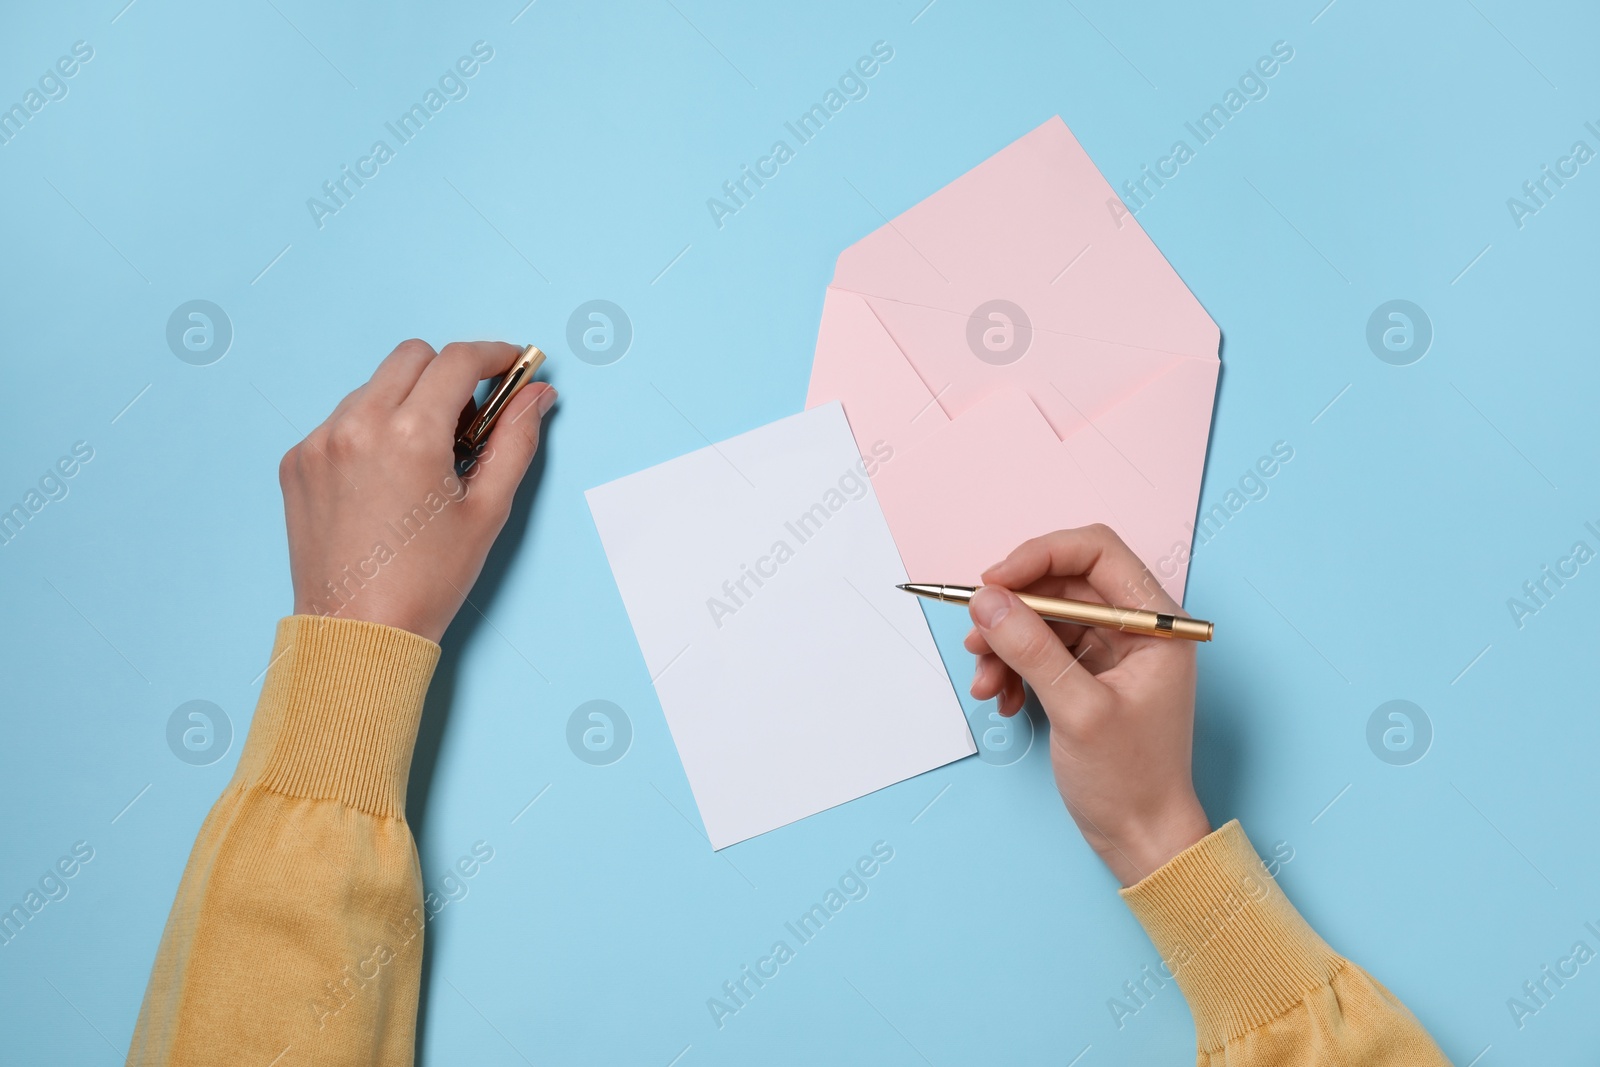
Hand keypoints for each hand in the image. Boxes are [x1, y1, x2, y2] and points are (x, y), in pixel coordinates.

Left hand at [280, 340, 556, 642]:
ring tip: (425, 458)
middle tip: (470, 418)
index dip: (494, 355)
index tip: (511, 364)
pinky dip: (370, 432)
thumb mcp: (488, 510)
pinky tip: (386, 479)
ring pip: (374, 387)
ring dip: (407, 402)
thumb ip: (516, 440)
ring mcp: (319, 441)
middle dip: (448, 374)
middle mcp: (357, 425)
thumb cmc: (427, 581)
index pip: (458, 361)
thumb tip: (536, 395)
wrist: (358, 633)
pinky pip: (341, 420)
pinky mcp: (296, 462)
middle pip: (412, 357)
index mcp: (410, 434)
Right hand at [964, 525, 1209, 886]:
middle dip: (1013, 610)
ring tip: (985, 682)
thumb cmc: (1132, 782)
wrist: (1142, 839)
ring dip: (1005, 644)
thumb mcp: (1078, 711)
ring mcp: (1111, 652)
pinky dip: (1013, 668)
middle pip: (1061, 584)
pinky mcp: (1087, 675)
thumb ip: (1032, 650)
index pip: (1096, 552)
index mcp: (1155, 624)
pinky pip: (1039, 650)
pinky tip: (1001, 697)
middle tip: (976, 637)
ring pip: (1043, 618)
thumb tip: (987, 602)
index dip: (1039, 556)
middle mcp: (1135, 629)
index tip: (993, 582)